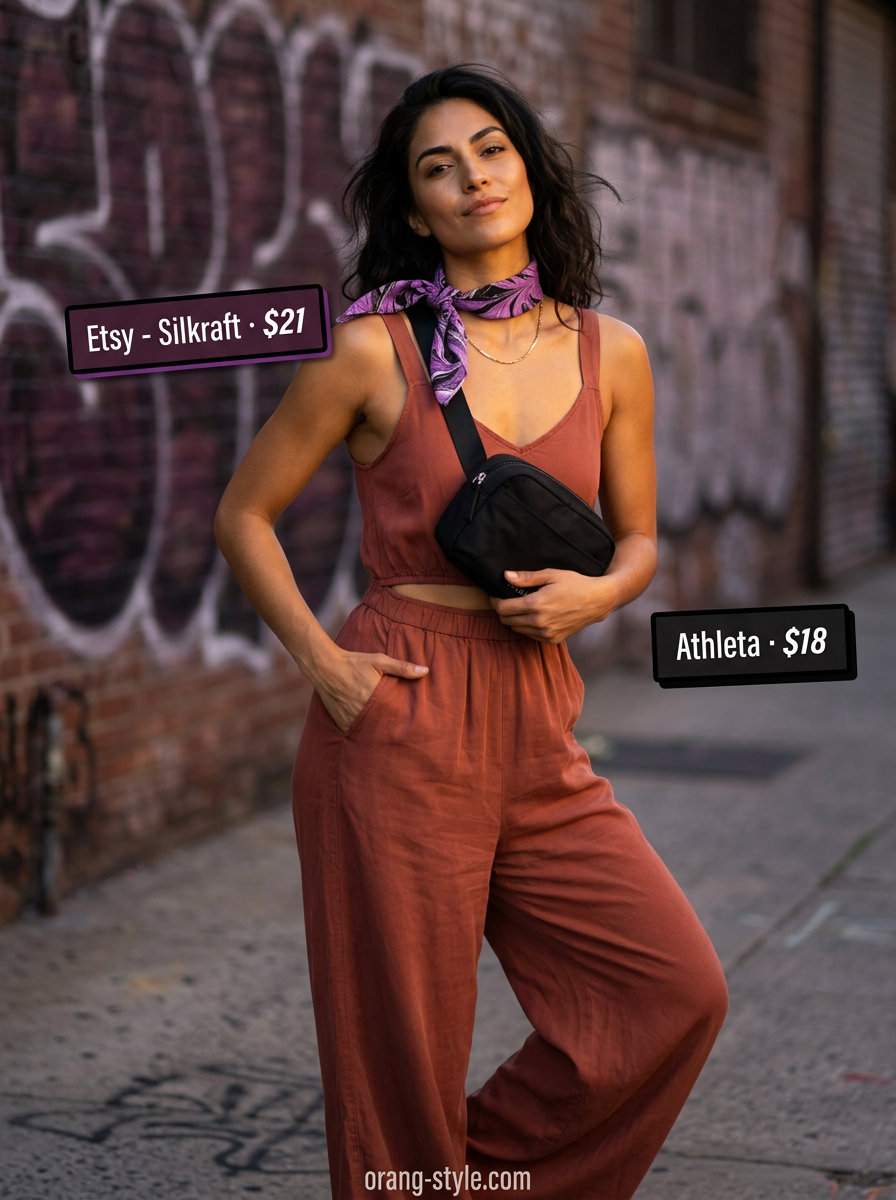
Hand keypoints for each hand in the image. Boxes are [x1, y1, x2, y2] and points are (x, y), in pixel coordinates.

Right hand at [314, 648, 427, 732]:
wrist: (325, 666)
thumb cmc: (354, 663)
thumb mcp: (380, 661)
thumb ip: (402, 668)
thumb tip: (425, 671)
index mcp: (375, 699)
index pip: (394, 717)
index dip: (402, 722)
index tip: (411, 726)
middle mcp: (362, 712)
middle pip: (382, 727)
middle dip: (390, 729)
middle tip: (402, 735)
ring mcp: (350, 719)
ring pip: (368, 730)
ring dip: (376, 731)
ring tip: (386, 736)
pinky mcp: (340, 722)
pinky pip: (355, 731)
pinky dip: (361, 730)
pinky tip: (368, 729)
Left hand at [489, 569, 620, 642]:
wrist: (598, 600)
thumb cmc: (575, 584)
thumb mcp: (551, 575)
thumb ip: (526, 578)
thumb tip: (506, 576)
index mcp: (536, 604)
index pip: (503, 609)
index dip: (496, 602)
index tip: (496, 596)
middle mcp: (539, 622)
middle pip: (507, 621)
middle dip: (503, 611)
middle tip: (507, 601)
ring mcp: (546, 633)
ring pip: (516, 630)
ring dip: (514, 620)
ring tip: (521, 608)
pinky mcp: (553, 639)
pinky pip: (530, 635)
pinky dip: (527, 627)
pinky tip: (534, 616)